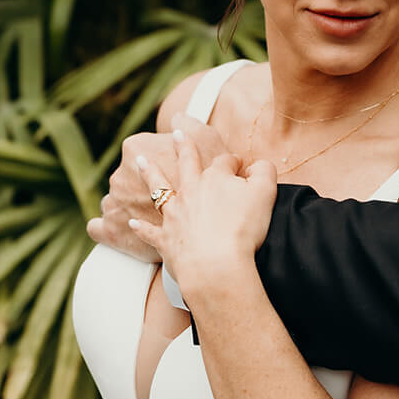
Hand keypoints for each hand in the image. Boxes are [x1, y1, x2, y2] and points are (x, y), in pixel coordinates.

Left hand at [128, 130, 277, 301]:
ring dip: (149, 174)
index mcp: (215, 179)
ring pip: (159, 189)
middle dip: (183, 147)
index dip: (234, 163)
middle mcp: (190, 191)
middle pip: (185, 164)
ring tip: (141, 161)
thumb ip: (264, 172)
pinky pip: (150, 231)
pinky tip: (132, 222)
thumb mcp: (265, 192)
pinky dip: (141, 227)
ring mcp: (175, 215)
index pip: (224, 162)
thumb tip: (257, 166)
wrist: (216, 264)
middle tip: (176, 134)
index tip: (240, 166)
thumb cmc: (242, 229)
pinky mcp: (167, 239)